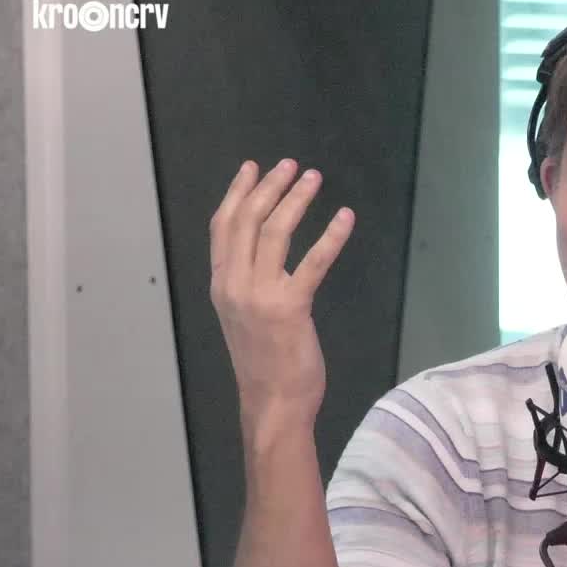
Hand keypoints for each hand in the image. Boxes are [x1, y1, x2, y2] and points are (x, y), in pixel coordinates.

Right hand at [209, 159, 354, 444]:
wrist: (272, 402)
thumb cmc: (264, 362)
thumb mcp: (242, 317)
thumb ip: (246, 284)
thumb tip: (261, 254)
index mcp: (221, 284)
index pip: (223, 227)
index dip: (237, 193)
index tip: (252, 168)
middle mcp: (233, 285)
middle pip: (248, 220)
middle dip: (270, 187)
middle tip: (291, 165)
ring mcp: (259, 295)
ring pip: (275, 232)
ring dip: (296, 200)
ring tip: (314, 179)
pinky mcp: (290, 307)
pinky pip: (313, 262)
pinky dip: (331, 235)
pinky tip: (346, 217)